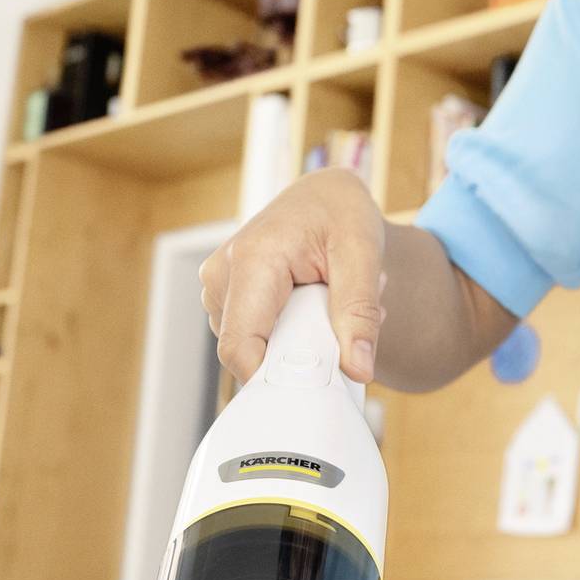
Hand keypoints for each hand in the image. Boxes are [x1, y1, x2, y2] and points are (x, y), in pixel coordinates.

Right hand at [198, 166, 387, 388]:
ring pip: (251, 348)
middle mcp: (221, 275)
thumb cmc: (341, 214)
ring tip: (325, 304)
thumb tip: (358, 368)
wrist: (323, 195)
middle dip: (296, 353)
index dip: (273, 378)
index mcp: (251, 260)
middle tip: (339, 322)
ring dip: (294, 342)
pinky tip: (307, 306)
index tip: (316, 384)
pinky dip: (285, 334)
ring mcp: (216, 287)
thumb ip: (359, 312)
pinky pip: (252, 337)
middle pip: (248, 352)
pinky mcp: (223, 297)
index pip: (241, 348)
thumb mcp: (363, 254)